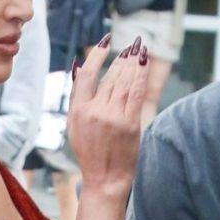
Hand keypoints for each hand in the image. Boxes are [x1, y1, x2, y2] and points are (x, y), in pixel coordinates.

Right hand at [66, 36, 147, 194]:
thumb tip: (79, 66)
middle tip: (132, 45)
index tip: (106, 41)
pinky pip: (136, 92)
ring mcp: (113, 117)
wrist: (105, 178)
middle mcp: (94, 111)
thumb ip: (77, 96)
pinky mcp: (129, 123)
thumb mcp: (74, 124)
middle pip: (110, 76)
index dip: (97, 54)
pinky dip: (141, 75)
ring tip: (139, 50)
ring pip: (125, 81)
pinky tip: (144, 63)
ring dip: (133, 63)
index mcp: (78, 111)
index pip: (87, 74)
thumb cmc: (90, 152)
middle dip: (122, 58)